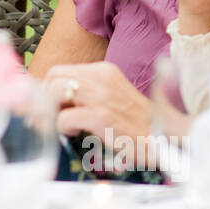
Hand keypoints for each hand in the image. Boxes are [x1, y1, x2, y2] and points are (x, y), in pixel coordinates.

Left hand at [42, 61, 191, 157]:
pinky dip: (64, 128)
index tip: (48, 105)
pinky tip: (78, 133)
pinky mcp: (101, 117)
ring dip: (53, 112)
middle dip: (46, 98)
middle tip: (52, 117)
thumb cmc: (136, 122)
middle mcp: (101, 77)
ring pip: (55, 93)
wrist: (163, 138)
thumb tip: (52, 98)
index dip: (48, 89)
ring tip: (65, 125)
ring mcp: (101, 96)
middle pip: (53, 78)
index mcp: (103, 70)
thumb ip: (87, 91)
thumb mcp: (112, 95)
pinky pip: (64, 118)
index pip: (60, 70)